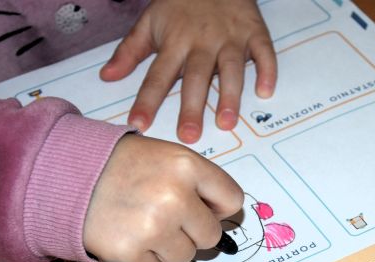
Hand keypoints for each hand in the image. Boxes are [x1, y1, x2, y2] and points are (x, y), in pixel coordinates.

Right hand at [82, 135, 243, 261]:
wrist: (66, 175)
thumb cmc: (122, 166)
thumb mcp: (166, 156)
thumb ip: (200, 182)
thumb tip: (226, 218)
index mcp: (187, 165)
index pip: (233, 200)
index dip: (218, 208)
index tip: (202, 207)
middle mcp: (174, 197)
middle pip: (211, 236)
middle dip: (192, 231)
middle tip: (164, 216)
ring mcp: (152, 228)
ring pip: (184, 257)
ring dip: (166, 247)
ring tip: (141, 223)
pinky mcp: (129, 253)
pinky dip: (141, 258)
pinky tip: (125, 234)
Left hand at [100, 0, 276, 143]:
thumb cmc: (179, 4)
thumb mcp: (149, 22)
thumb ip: (129, 51)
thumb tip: (107, 77)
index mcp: (175, 43)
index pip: (158, 76)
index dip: (147, 101)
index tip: (138, 124)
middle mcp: (203, 43)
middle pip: (196, 78)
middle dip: (192, 107)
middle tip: (189, 136)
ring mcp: (231, 38)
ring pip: (231, 69)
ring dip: (230, 95)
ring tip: (227, 123)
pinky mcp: (255, 33)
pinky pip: (264, 53)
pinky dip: (267, 71)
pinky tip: (265, 91)